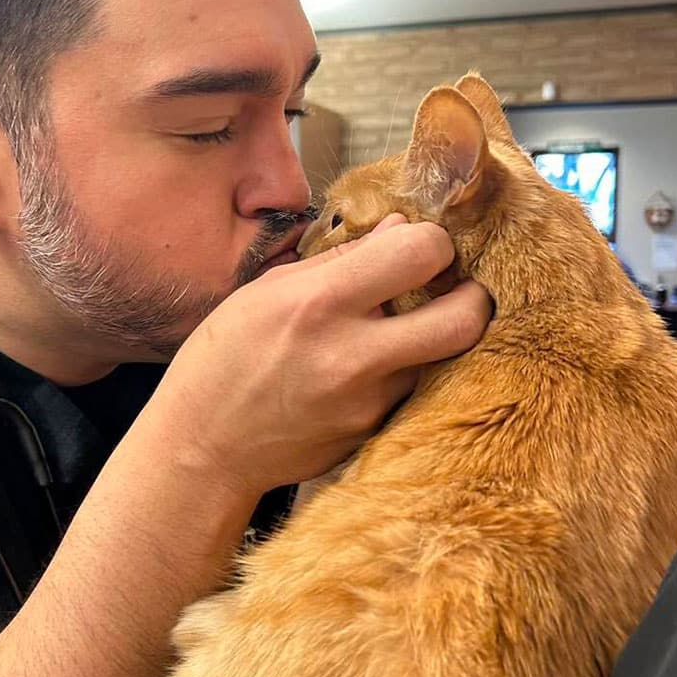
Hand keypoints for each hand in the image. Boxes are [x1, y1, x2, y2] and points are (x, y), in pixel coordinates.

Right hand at [143, 215, 492, 498]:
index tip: (420, 248)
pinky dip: (402, 371)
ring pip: (443, 358)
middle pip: (465, 318)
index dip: (432, 242)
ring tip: (394, 330)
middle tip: (454, 288)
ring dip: (432, 337)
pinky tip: (365, 369)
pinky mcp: (373, 434)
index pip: (421, 252)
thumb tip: (401, 229)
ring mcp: (369, 402)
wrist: (204, 447)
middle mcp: (353, 355)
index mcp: (319, 303)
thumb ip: (341, 259)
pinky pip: (411, 390)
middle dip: (472, 295)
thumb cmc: (224, 359)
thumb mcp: (267, 291)